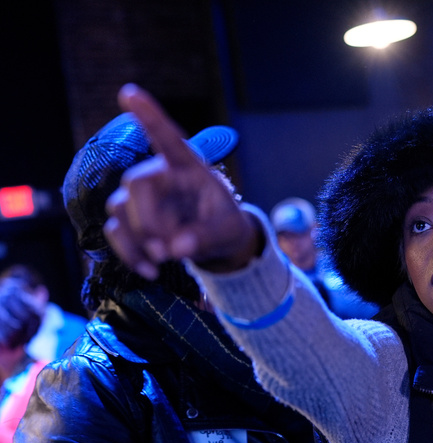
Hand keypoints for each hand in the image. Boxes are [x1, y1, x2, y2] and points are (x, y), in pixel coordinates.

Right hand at [104, 83, 261, 278]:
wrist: (218, 243)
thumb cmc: (225, 225)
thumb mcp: (227, 231)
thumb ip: (205, 237)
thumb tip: (175, 247)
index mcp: (189, 168)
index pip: (168, 138)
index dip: (149, 116)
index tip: (129, 92)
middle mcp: (161, 176)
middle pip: (137, 184)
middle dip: (148, 220)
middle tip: (168, 250)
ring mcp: (142, 198)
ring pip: (119, 209)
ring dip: (138, 240)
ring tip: (165, 262)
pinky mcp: (130, 220)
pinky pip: (117, 231)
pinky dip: (130, 254)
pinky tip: (150, 271)